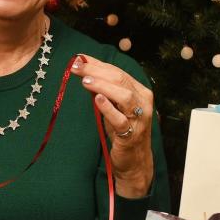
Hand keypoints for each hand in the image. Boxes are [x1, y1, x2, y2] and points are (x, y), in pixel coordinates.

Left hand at [70, 54, 154, 197]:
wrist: (134, 161)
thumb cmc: (122, 131)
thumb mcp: (113, 108)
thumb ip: (103, 90)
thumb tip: (84, 71)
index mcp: (140, 91)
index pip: (118, 72)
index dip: (98, 64)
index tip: (78, 59)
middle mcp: (142, 102)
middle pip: (120, 80)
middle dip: (96, 71)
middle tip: (76, 66)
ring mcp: (139, 118)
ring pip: (123, 96)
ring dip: (103, 86)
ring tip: (85, 80)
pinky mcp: (131, 134)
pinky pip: (120, 120)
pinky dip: (109, 108)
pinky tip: (98, 100)